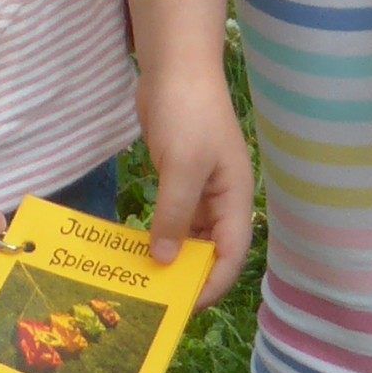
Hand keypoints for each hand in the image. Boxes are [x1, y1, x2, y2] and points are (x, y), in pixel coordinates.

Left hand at [135, 65, 255, 304]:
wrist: (175, 66)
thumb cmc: (187, 113)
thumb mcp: (182, 167)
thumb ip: (175, 215)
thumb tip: (166, 261)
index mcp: (235, 197)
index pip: (231, 255)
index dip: (212, 284)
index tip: (182, 306)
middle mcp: (223, 198)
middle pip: (212, 250)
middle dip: (189, 275)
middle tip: (157, 299)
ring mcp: (201, 187)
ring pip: (191, 235)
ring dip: (171, 255)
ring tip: (143, 280)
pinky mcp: (180, 177)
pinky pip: (174, 216)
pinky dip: (160, 232)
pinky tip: (137, 247)